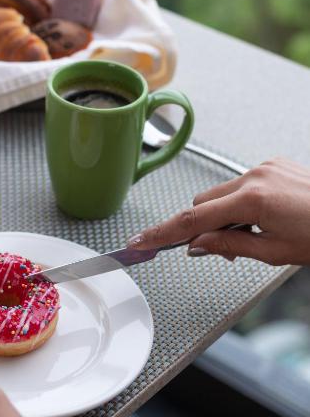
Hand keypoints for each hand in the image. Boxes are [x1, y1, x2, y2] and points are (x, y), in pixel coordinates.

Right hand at [129, 157, 309, 265]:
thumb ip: (228, 246)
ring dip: (225, 213)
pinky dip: (242, 201)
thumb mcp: (274, 253)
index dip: (164, 232)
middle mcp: (254, 175)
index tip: (142, 240)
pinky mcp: (273, 163)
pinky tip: (265, 215)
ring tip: (254, 232)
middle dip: (204, 225)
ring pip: (221, 192)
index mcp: (253, 200)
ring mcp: (264, 166)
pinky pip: (241, 182)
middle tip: (224, 249)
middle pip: (203, 202)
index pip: (194, 219)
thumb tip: (196, 246)